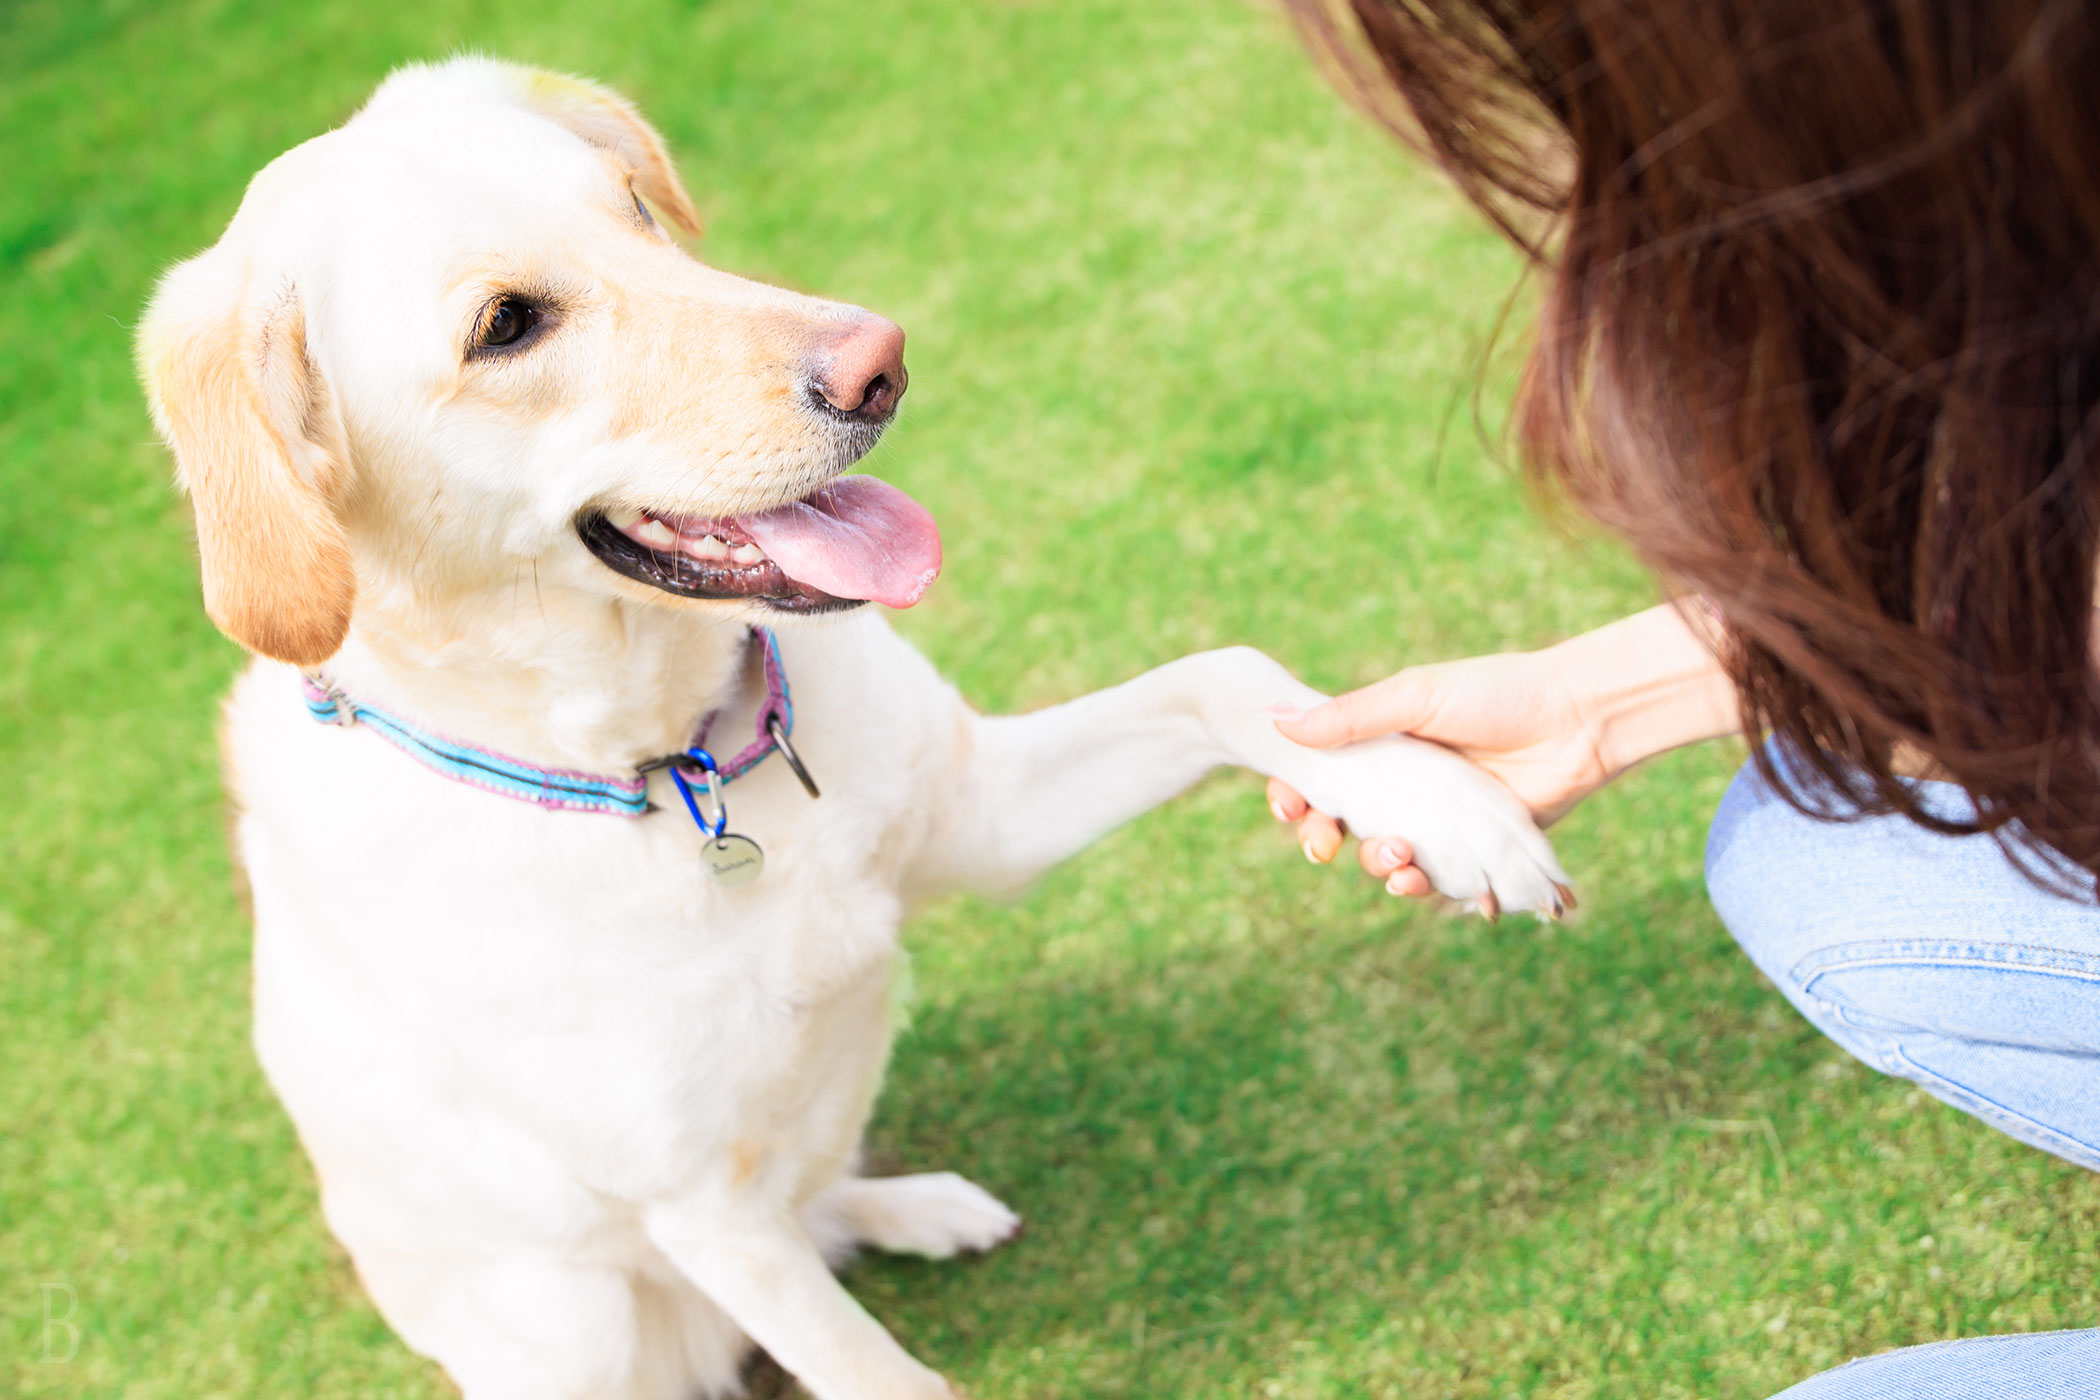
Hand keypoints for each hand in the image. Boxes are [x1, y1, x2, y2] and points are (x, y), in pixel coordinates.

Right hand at [1267, 648, 1607, 900]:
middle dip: (1321, 839)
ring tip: (1396, 858)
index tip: (1285, 803)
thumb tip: (1279, 722)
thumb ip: (1352, 716)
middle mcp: (1406, 789)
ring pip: (1384, 859)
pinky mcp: (1474, 853)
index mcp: (1384, 749)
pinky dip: (1419, 887)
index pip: (1323, 777)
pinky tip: (1416, 881)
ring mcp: (1439, 824)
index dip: (1296, 794)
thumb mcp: (1417, 695)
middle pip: (1342, 826)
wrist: (1579, 720)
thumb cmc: (1499, 693)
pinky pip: (1435, 881)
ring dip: (1375, 865)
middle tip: (1322, 844)